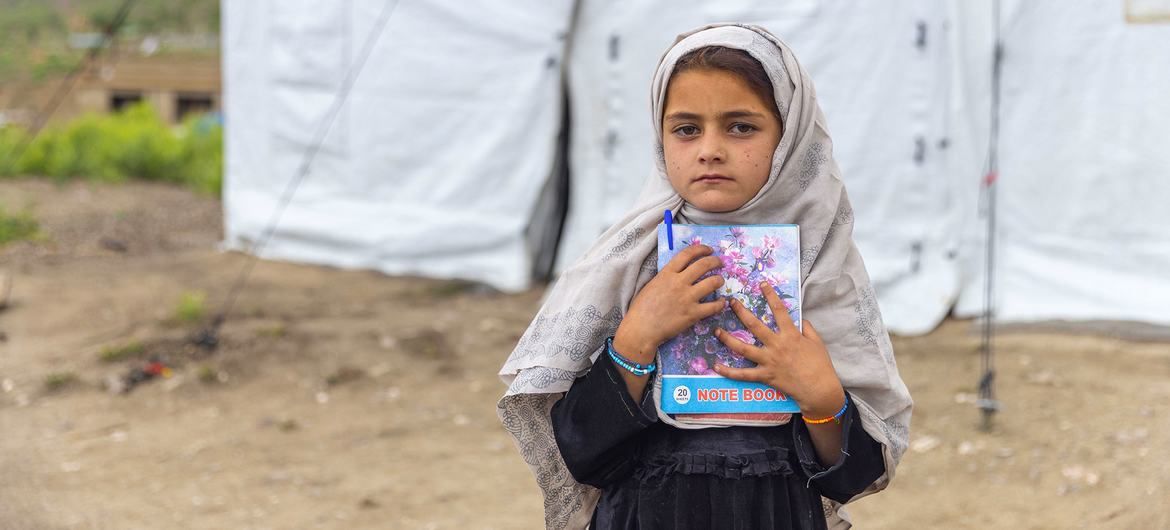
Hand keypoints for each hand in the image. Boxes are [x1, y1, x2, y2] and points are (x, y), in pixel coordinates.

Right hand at [613, 244, 725, 364]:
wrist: (641, 329)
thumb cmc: (641, 309)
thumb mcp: (651, 285)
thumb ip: (665, 278)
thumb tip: (676, 274)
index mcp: (667, 273)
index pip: (687, 254)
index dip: (701, 249)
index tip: (708, 250)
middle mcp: (679, 282)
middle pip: (704, 265)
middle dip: (716, 261)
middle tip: (720, 262)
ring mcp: (687, 298)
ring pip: (712, 282)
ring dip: (719, 280)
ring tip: (720, 281)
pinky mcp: (693, 314)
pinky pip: (713, 306)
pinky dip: (720, 303)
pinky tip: (721, 302)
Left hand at [712, 282, 844, 416]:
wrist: (818, 389)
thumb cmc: (820, 365)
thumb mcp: (817, 342)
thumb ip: (807, 328)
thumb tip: (800, 320)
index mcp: (791, 335)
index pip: (779, 310)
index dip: (770, 295)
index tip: (762, 284)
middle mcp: (777, 345)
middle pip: (755, 325)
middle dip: (741, 312)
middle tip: (731, 302)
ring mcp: (769, 361)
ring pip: (743, 348)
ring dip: (728, 339)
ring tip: (716, 331)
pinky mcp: (765, 376)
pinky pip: (743, 374)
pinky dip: (729, 372)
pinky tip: (717, 367)